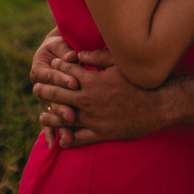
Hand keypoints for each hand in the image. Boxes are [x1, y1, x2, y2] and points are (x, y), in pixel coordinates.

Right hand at [29, 29, 79, 146]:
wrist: (59, 50)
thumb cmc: (63, 45)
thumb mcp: (62, 44)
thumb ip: (65, 50)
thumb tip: (72, 55)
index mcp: (39, 68)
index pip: (50, 75)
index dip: (61, 79)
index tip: (75, 83)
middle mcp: (40, 86)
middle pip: (49, 99)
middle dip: (61, 107)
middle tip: (72, 115)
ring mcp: (46, 99)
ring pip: (51, 113)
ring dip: (58, 125)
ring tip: (67, 138)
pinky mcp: (52, 107)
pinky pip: (50, 122)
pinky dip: (52, 133)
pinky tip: (55, 145)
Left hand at [32, 56, 170, 147]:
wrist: (158, 105)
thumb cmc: (141, 82)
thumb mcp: (121, 64)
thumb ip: (98, 57)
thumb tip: (79, 54)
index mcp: (92, 81)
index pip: (66, 72)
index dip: (57, 67)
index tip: (51, 66)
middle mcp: (88, 100)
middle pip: (58, 93)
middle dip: (45, 89)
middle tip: (35, 88)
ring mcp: (92, 118)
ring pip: (63, 117)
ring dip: (50, 115)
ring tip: (42, 114)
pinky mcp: (100, 133)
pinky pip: (78, 139)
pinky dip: (66, 140)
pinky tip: (60, 139)